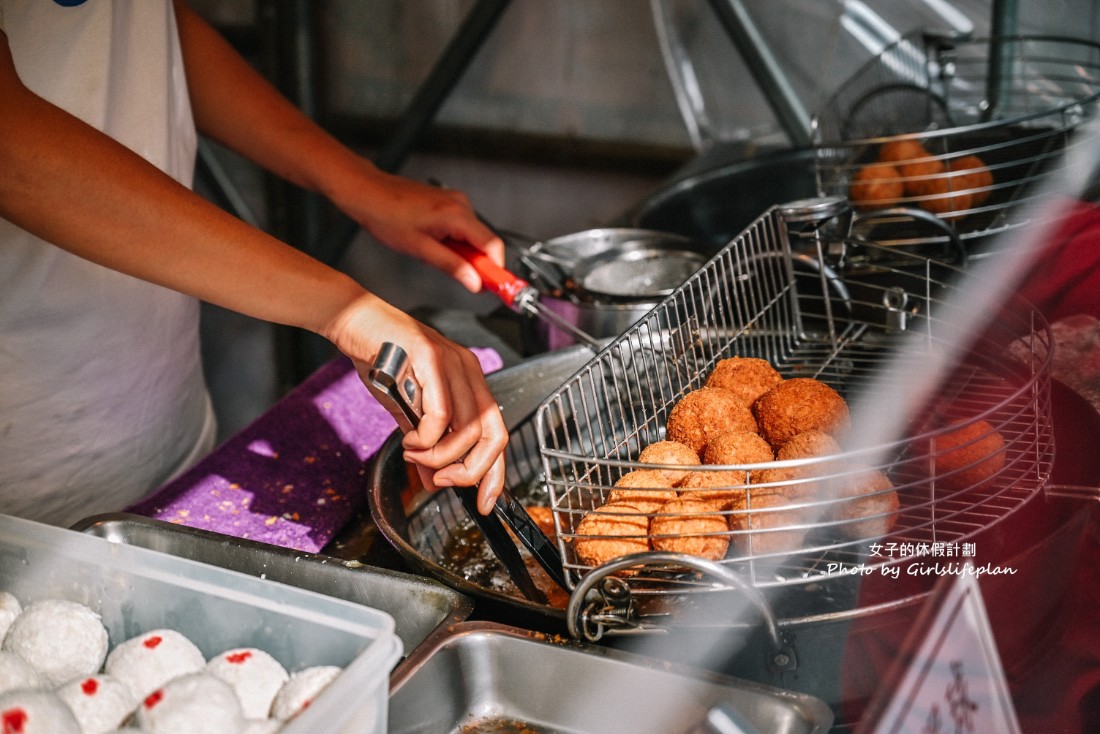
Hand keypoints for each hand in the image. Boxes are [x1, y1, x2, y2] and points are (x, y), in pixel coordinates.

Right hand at [323, 292, 506, 512]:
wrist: (355, 324)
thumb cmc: (381, 360)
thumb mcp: (407, 411)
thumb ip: (426, 445)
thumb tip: (434, 479)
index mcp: (470, 383)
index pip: (497, 434)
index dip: (495, 474)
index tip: (484, 502)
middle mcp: (469, 371)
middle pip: (493, 435)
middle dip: (471, 471)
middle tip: (442, 480)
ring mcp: (452, 362)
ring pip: (466, 429)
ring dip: (439, 455)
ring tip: (413, 454)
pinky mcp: (430, 357)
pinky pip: (440, 413)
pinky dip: (425, 438)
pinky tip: (409, 439)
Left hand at [330, 163, 504, 292]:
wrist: (368, 193)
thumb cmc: (385, 215)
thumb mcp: (419, 249)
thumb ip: (451, 266)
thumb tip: (473, 282)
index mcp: (456, 214)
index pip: (493, 245)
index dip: (497, 269)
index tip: (497, 286)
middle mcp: (461, 204)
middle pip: (486, 242)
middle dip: (479, 264)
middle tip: (468, 282)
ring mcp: (456, 202)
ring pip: (474, 236)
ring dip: (465, 253)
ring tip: (437, 256)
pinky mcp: (449, 203)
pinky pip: (463, 228)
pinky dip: (457, 243)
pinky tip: (436, 245)